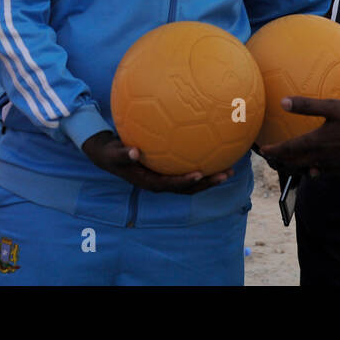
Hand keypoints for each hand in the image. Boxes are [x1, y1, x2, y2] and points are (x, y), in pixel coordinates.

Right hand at [81, 131, 233, 194]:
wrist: (109, 155)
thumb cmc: (111, 153)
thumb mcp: (113, 153)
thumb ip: (123, 154)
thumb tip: (134, 152)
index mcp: (149, 181)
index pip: (170, 185)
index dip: (185, 181)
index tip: (200, 174)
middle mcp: (160, 182)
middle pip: (188, 187)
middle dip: (207, 183)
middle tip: (226, 174)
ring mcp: (165, 178)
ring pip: (191, 182)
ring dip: (210, 177)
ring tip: (230, 168)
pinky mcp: (168, 170)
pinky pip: (187, 169)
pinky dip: (202, 164)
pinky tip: (215, 151)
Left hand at [259, 97, 339, 172]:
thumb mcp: (334, 107)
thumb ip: (308, 105)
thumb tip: (283, 102)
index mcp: (317, 143)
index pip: (288, 149)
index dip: (274, 150)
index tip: (263, 150)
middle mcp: (322, 158)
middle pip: (295, 162)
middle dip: (281, 160)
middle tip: (271, 157)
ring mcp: (334, 165)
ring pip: (308, 168)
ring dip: (295, 166)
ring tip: (288, 162)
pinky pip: (323, 171)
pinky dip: (314, 169)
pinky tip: (316, 167)